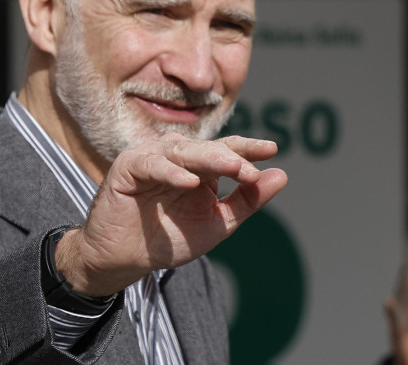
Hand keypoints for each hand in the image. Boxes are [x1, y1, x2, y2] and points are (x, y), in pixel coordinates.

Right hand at [55, 133, 287, 296]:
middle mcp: (176, 156)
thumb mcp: (216, 223)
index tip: (272, 150)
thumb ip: (246, 201)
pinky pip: (151, 164)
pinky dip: (170, 172)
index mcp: (199, 165)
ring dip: (207, 159)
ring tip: (231, 168)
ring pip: (182, 151)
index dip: (248, 148)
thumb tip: (282, 176)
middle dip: (231, 157)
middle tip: (250, 170)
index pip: (226, 149)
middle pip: (207, 149)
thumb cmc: (168, 238)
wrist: (125, 259)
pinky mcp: (127, 167)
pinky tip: (189, 182)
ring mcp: (151, 158)